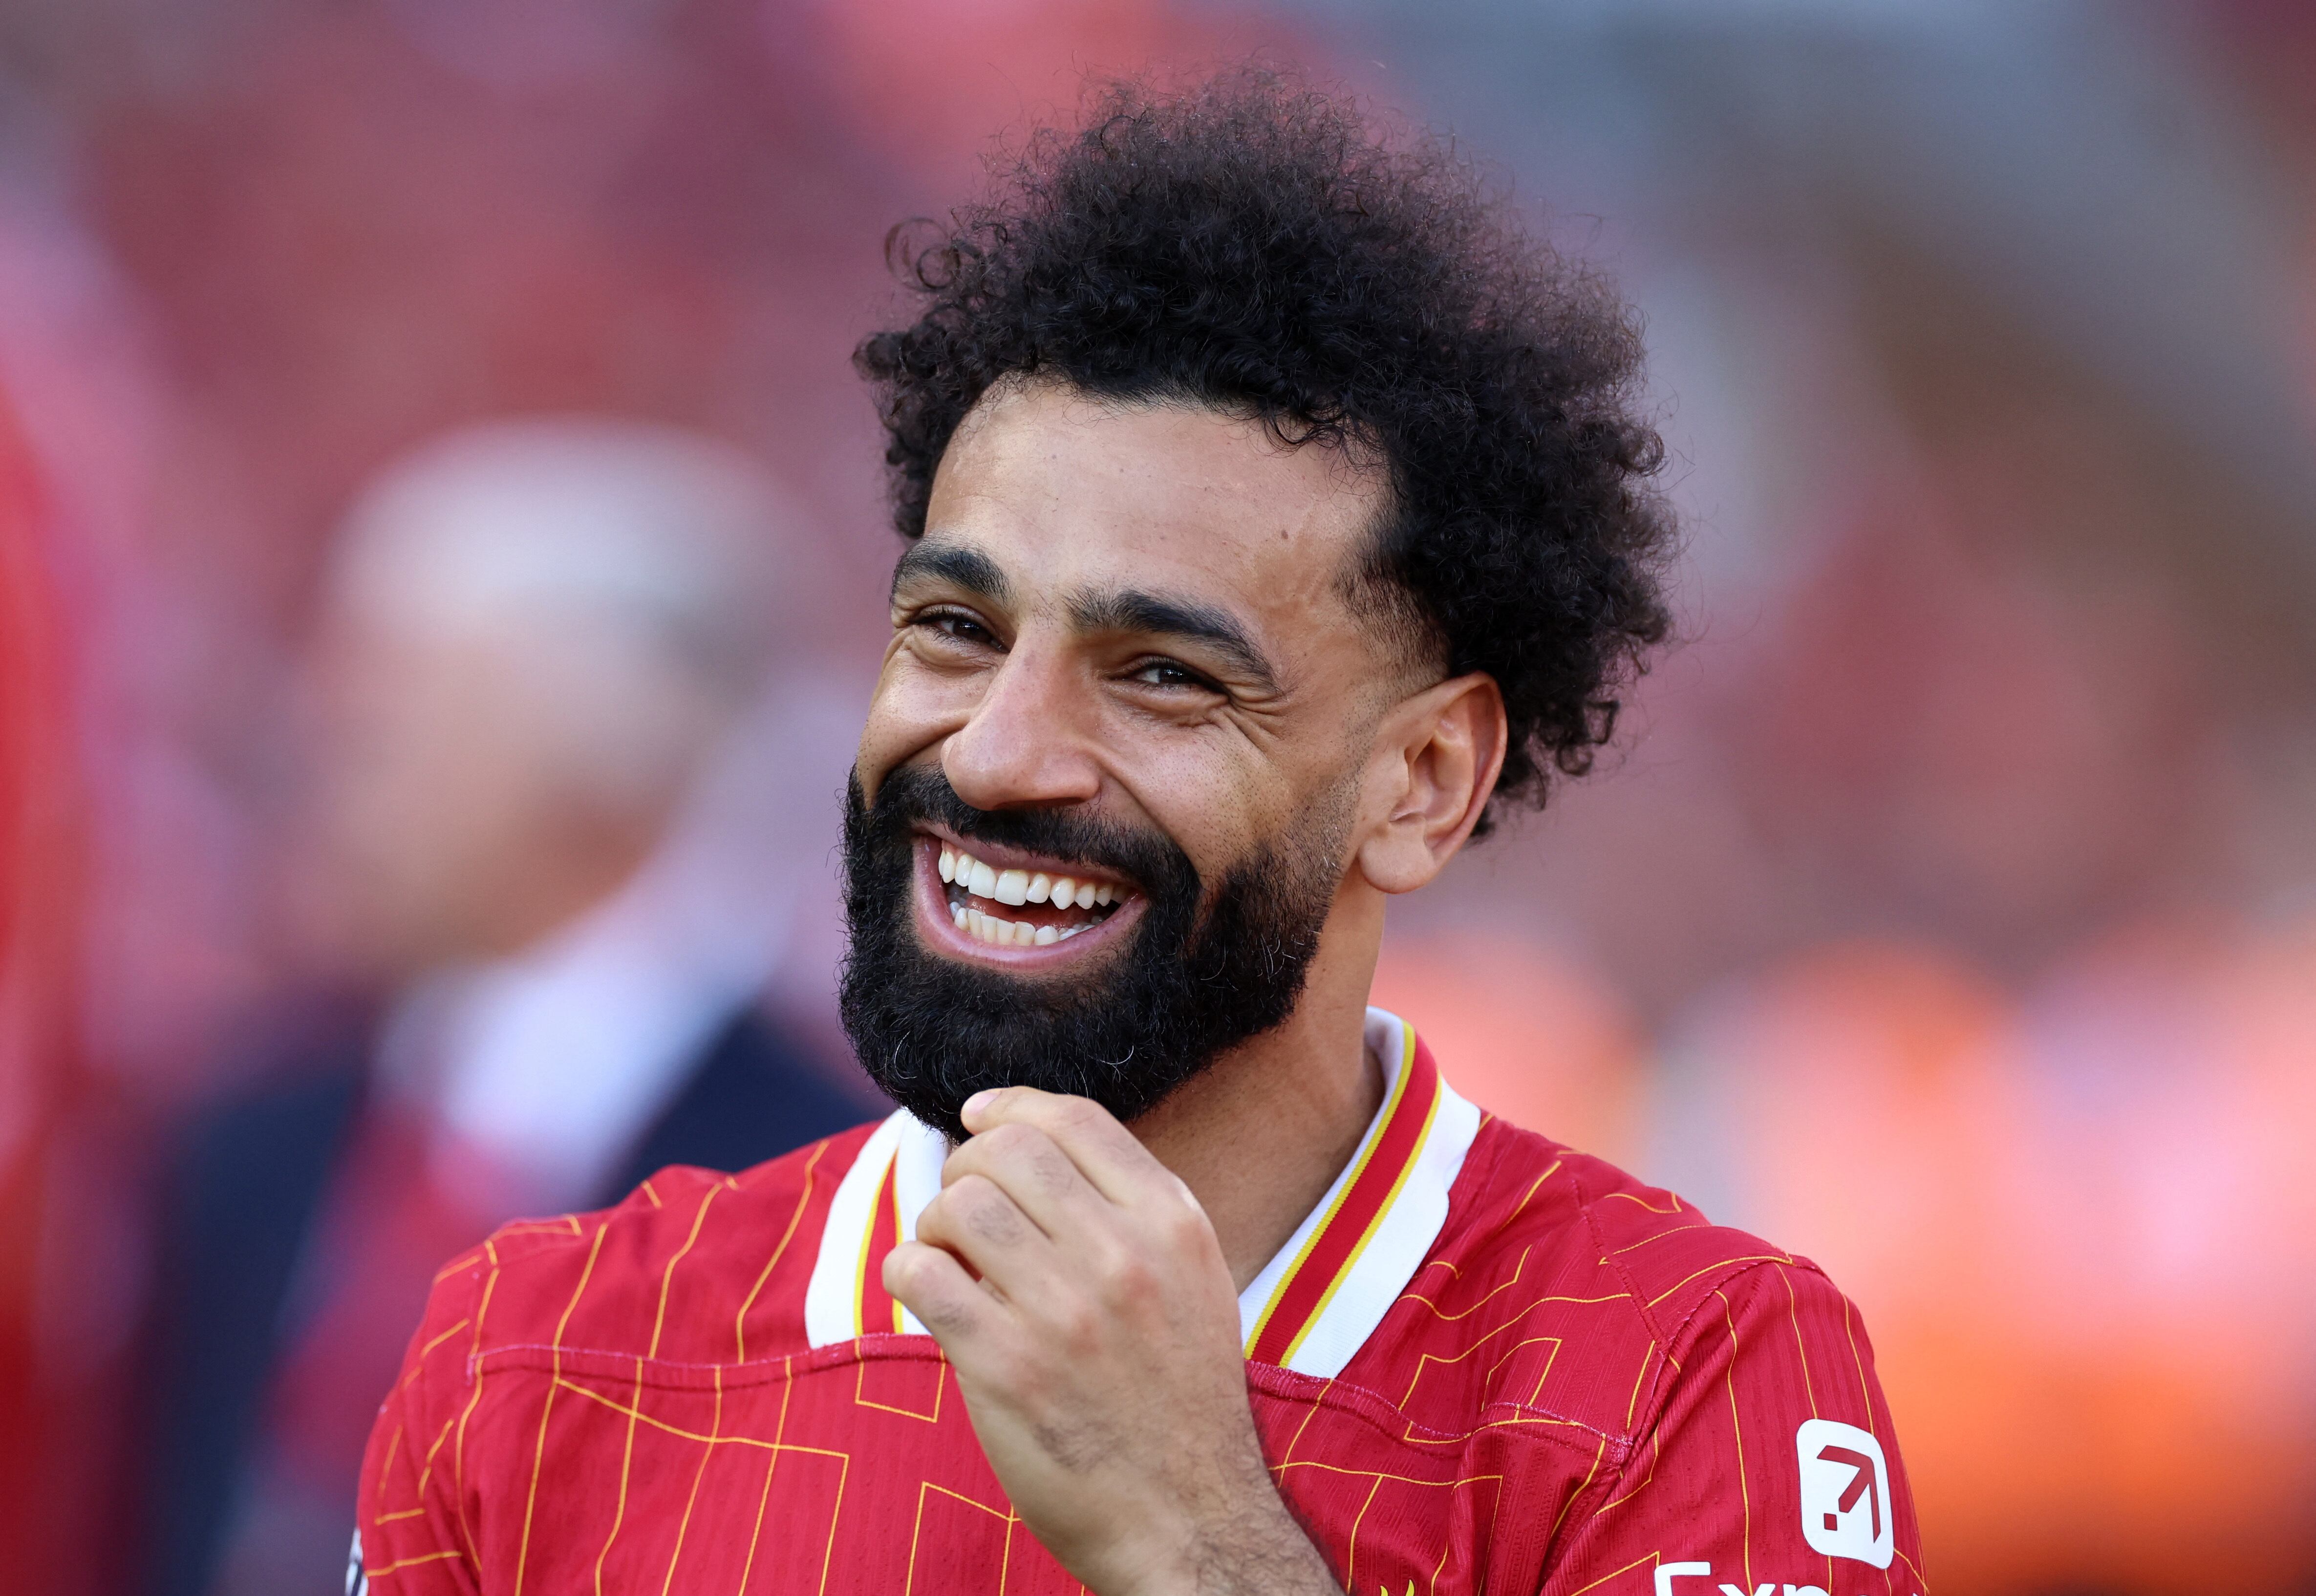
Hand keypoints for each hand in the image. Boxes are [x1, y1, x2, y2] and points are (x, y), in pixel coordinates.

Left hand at [884, 1087, 1339, 1595]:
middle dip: (967, 1163)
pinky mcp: (1007, 1367)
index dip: (1013, 1105)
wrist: (1188, 1520)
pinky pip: (922, 1273)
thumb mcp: (1192, 1283)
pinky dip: (907, 1270)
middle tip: (961, 1201)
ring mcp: (1066, 1312)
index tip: (979, 1116)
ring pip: (960, 1204)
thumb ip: (1133, 1212)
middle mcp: (1126, 1257)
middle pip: (1010, 1150)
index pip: (1077, 1119)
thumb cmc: (1176, 1399)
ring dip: (935, 1221)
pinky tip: (923, 1291)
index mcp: (1175, 1226)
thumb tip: (1033, 1141)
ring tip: (947, 1255)